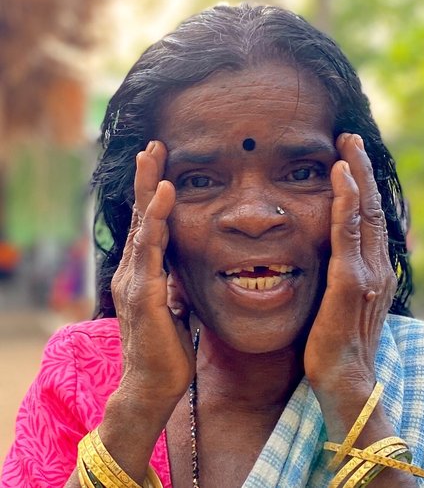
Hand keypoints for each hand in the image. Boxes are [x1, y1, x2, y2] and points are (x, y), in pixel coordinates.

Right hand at [110, 140, 194, 415]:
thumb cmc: (166, 345)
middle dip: (147, 180)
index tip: (162, 164)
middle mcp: (134, 271)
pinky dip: (156, 224)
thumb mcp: (174, 304)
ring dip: (150, 192)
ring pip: (143, 229)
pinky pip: (151, 253)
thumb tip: (183, 269)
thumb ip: (174, 282)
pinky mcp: (144, 296)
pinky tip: (163, 200)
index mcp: (143, 272)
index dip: (153, 194)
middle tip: (153, 146)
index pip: (148, 226)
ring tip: (154, 159)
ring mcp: (135, 282)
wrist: (153, 384)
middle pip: (140, 218)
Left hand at [304, 133, 396, 402]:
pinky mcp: (349, 281)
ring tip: (347, 143)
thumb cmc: (336, 343)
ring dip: (356, 174)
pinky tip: (338, 175)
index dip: (363, 186)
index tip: (350, 159)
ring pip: (364, 212)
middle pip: (373, 207)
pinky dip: (345, 200)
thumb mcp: (342, 303)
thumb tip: (329, 255)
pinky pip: (347, 232)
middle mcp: (377, 266)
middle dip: (362, 170)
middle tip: (350, 138)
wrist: (343, 379)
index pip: (371, 218)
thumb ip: (342, 275)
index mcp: (374, 270)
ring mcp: (366, 272)